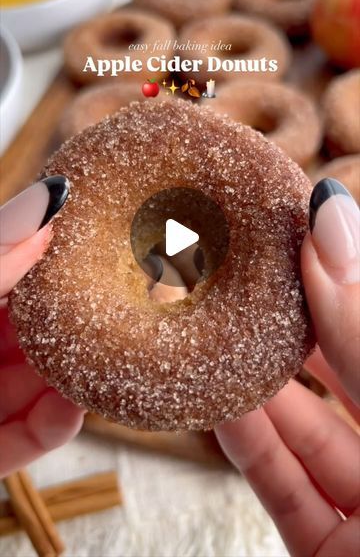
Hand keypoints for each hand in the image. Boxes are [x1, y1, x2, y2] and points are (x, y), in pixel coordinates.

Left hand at [0, 177, 83, 477]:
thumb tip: (47, 201)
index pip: (15, 272)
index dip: (57, 261)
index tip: (97, 250)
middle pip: (35, 330)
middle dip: (76, 324)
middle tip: (117, 311)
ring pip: (39, 385)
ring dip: (73, 378)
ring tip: (106, 363)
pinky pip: (25, 438)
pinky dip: (53, 427)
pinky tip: (71, 407)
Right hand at [216, 179, 359, 556]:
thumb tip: (333, 222)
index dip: (341, 272)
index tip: (291, 221)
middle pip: (346, 367)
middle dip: (289, 320)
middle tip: (236, 269)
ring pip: (309, 428)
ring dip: (254, 381)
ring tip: (208, 327)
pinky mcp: (332, 551)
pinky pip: (286, 487)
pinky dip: (249, 445)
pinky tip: (218, 400)